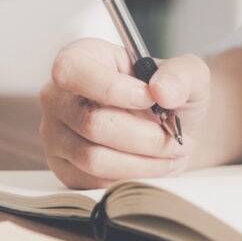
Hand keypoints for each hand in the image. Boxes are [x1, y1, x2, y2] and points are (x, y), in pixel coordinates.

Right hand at [39, 38, 209, 188]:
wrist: (166, 127)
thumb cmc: (167, 96)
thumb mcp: (186, 74)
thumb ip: (181, 74)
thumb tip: (163, 91)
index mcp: (79, 59)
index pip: (72, 73)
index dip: (112, 89)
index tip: (150, 99)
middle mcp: (56, 96)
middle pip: (92, 124)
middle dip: (145, 137)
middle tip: (176, 140)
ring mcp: (55, 134)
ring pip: (94, 158)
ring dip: (142, 162)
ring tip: (170, 155)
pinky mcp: (63, 167)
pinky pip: (94, 181)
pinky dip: (131, 178)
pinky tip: (152, 166)